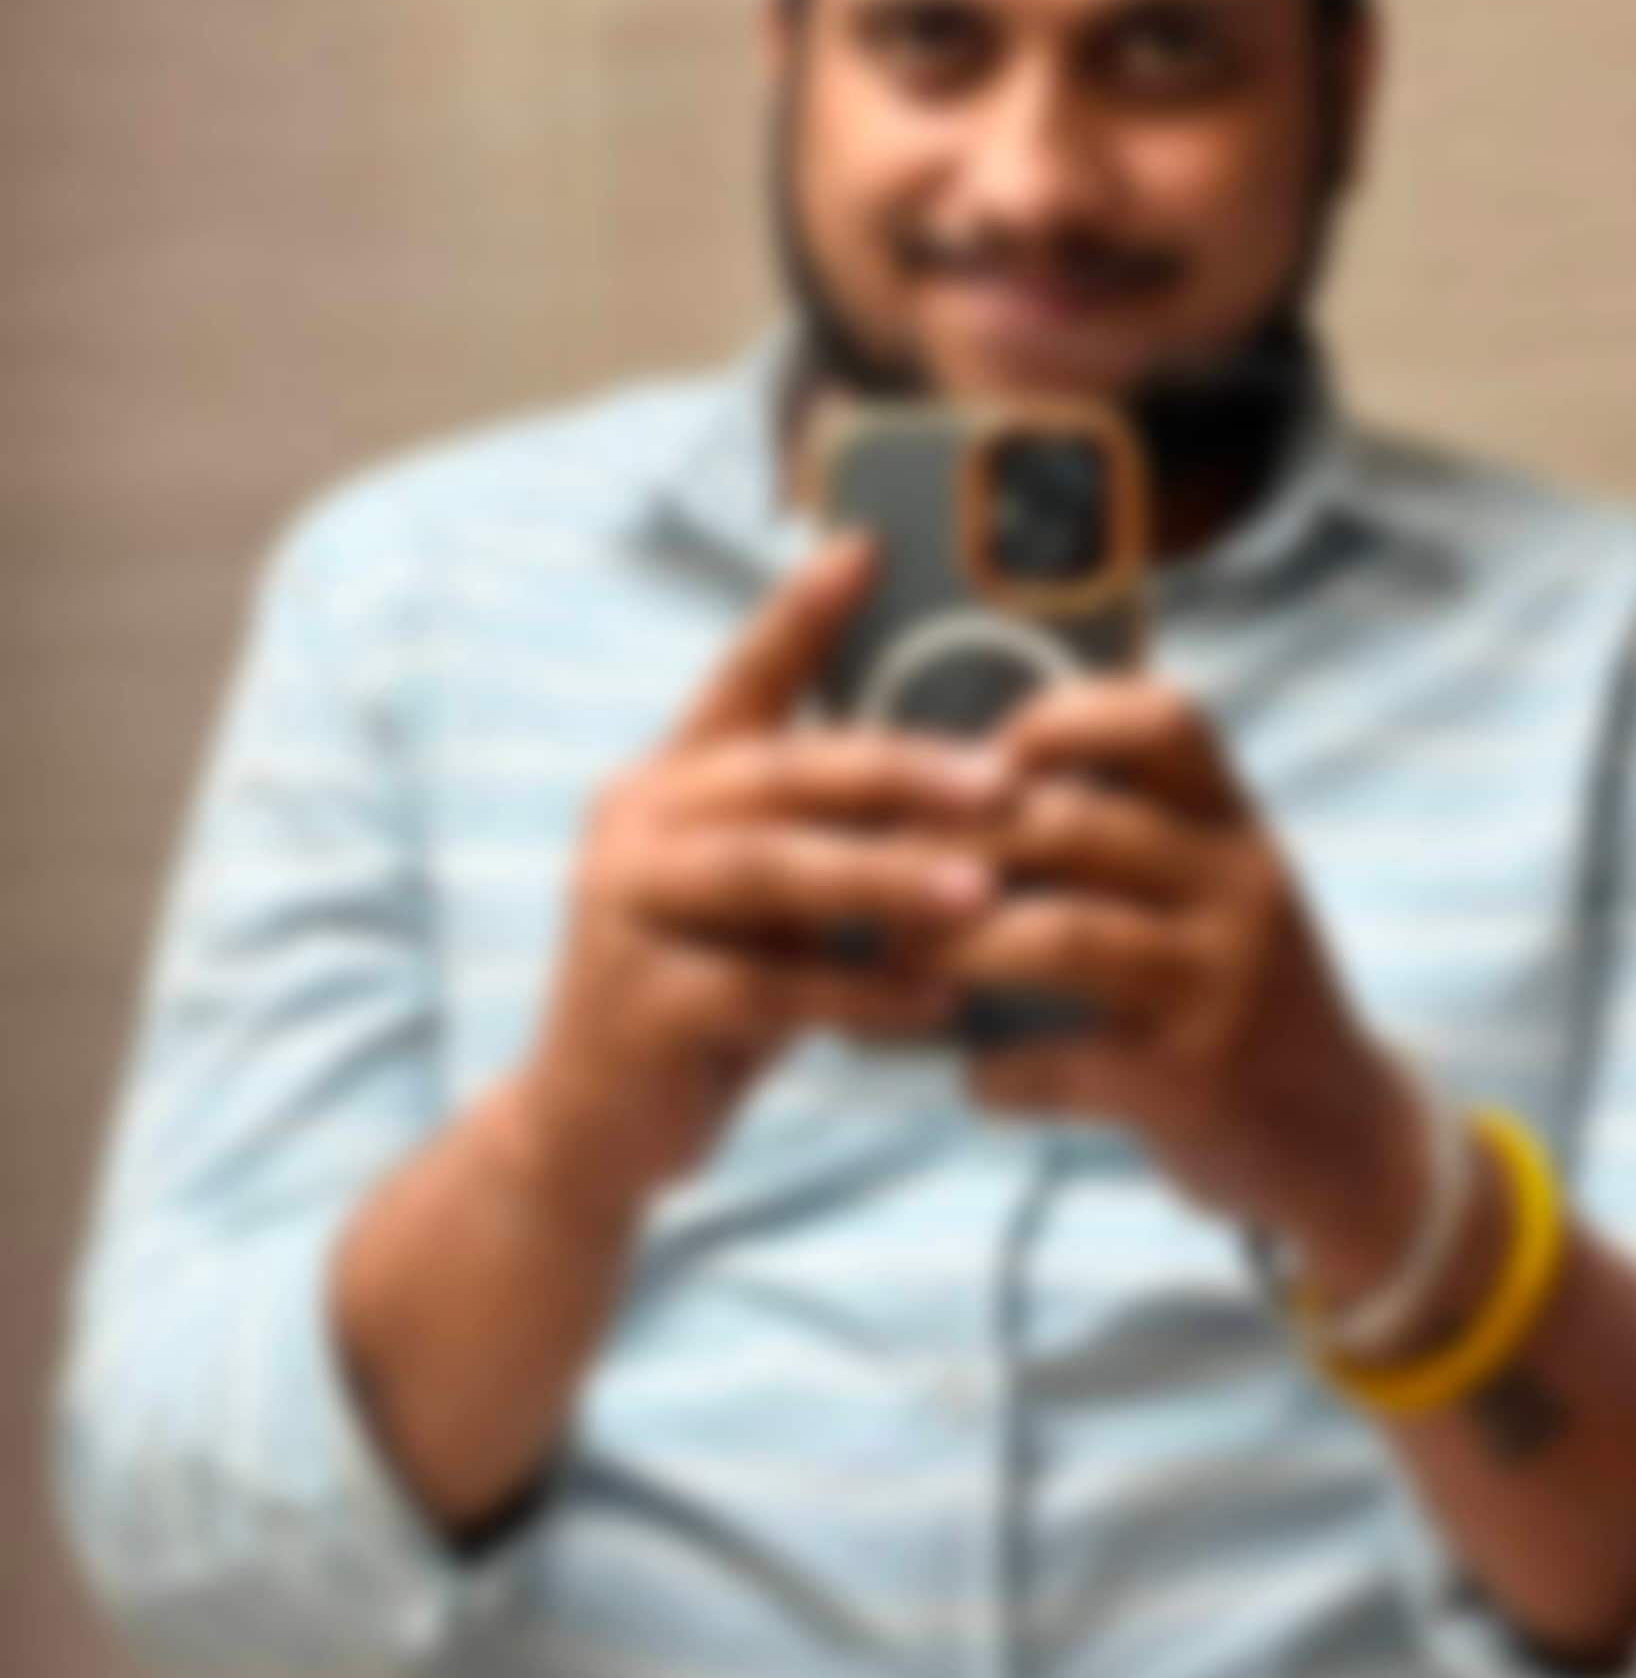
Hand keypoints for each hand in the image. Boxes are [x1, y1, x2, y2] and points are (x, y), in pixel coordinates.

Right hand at [514, 534, 1015, 1228]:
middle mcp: (635, 824)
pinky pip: (771, 990)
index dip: (800, 614)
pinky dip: (861, 996)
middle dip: (897, 771)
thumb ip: (815, 836)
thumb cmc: (707, 993)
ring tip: (985, 891)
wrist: (591, 1130)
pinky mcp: (638, 1002)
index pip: (741, 680)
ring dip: (887, 880)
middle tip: (1001, 781)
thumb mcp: (757, 900)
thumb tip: (963, 778)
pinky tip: (938, 1002)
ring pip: (773, 874)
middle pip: (779, 774)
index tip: (868, 548)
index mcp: (668, 783)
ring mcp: (625, 908)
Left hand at [945, 675, 1423, 1270]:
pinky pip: (1068, 1060)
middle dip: (952, 846)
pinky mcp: (1198, 1078)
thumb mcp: (1214, 889)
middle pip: (1074, 823)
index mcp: (1235, 825)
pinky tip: (972, 1079)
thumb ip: (1131, 829)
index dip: (1052, 721)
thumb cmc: (1233, 992)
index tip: (972, 766)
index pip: (1160, 719)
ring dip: (954, 947)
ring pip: (1060, 935)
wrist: (1340, 1139)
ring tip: (900, 963)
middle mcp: (1240, 886)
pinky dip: (999, 1072)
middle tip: (877, 876)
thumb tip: (965, 775)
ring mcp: (1223, 982)